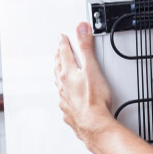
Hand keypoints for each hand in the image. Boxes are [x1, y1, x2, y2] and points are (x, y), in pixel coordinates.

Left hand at [54, 22, 113, 145]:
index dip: (64, 43)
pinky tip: (66, 96)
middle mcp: (64, 86)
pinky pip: (63, 99)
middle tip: (58, 50)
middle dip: (59, 57)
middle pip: (59, 68)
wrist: (94, 125)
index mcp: (69, 74)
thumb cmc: (94, 100)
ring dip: (59, 74)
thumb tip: (81, 28)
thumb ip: (86, 47)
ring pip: (59, 84)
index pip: (64, 54)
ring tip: (59, 70)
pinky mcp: (69, 111)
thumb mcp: (92, 68)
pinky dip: (64, 94)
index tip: (62, 37)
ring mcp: (65, 99)